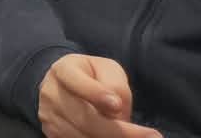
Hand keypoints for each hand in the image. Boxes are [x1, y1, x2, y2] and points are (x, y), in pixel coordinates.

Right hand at [38, 55, 159, 137]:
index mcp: (63, 70)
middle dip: (118, 131)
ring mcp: (49, 116)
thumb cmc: (92, 76)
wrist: (64, 86)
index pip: (76, 82)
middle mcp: (51, 93)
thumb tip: (114, 111)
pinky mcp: (52, 133)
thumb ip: (114, 85)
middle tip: (151, 137)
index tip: (117, 104)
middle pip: (84, 117)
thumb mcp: (106, 69)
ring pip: (83, 136)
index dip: (96, 94)